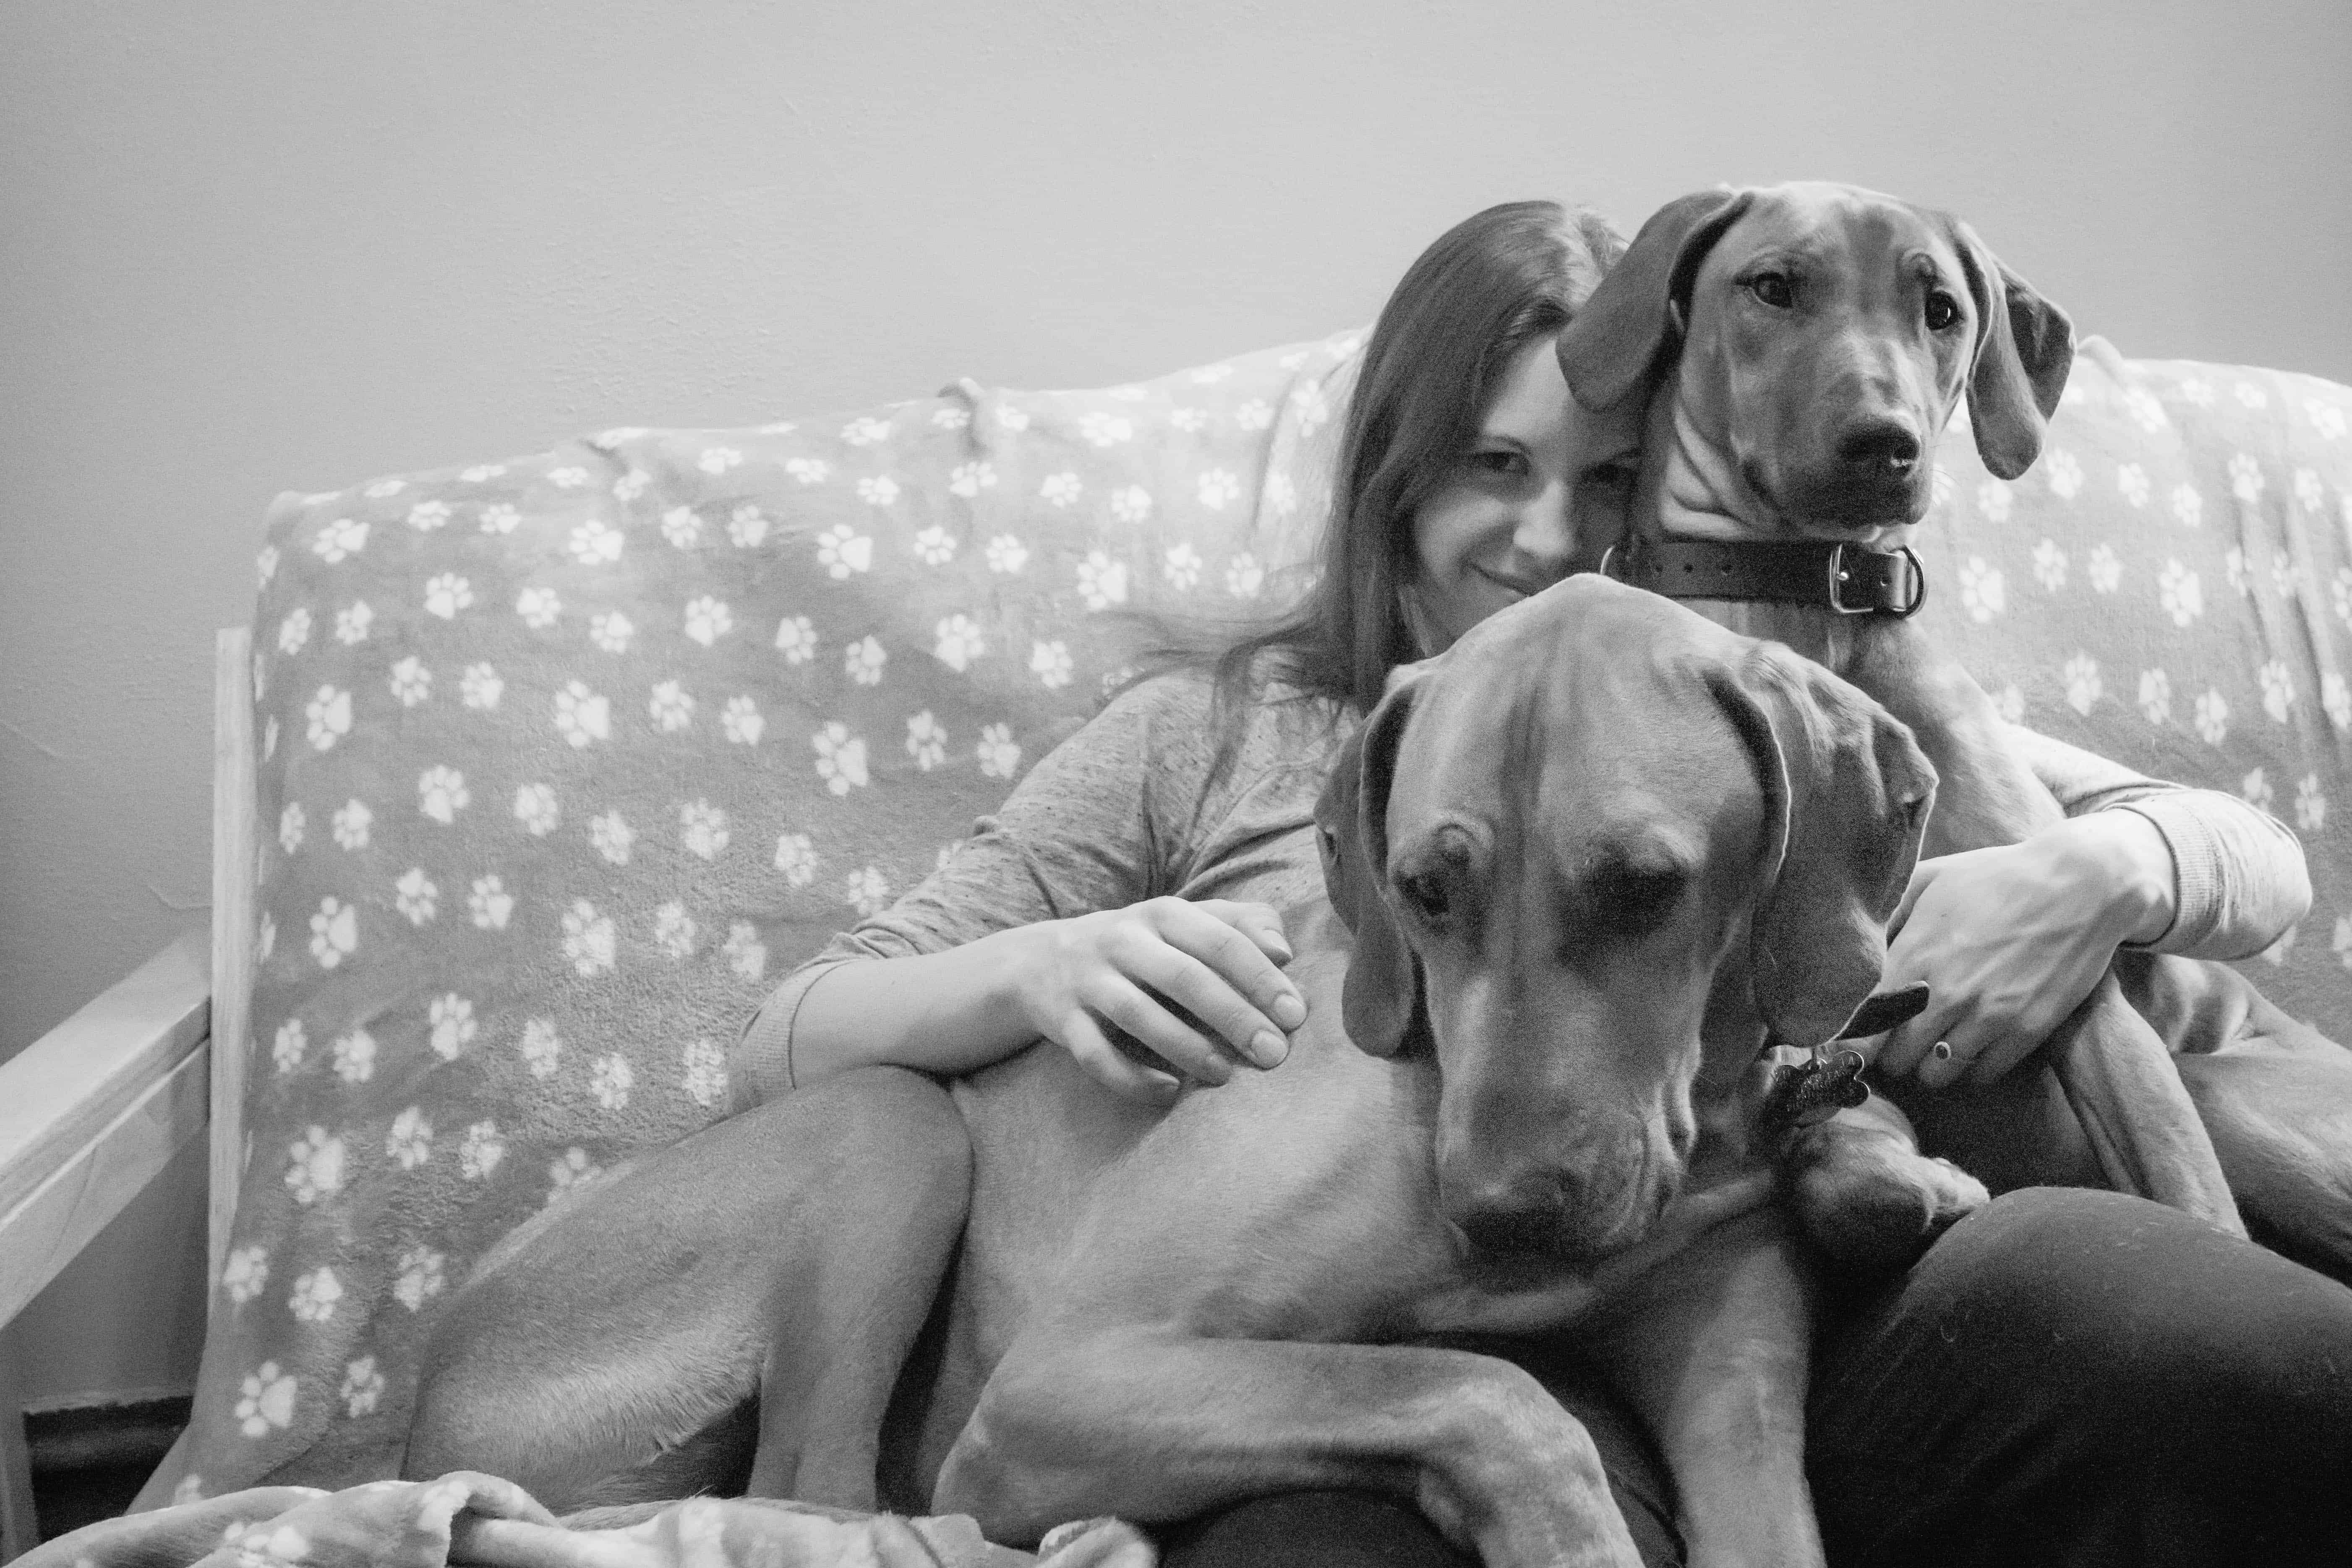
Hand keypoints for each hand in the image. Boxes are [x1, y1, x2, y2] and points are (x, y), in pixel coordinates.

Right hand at [1007, 897, 1307, 1102]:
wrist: (1043, 960)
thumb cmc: (1142, 946)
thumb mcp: (1186, 922)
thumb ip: (1241, 924)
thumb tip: (1284, 951)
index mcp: (1163, 913)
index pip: (1220, 941)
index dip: (1261, 978)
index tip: (1295, 1015)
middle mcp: (1122, 939)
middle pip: (1184, 977)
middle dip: (1234, 1017)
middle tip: (1273, 1054)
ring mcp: (1088, 979)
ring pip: (1138, 1015)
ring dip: (1186, 1047)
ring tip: (1224, 1076)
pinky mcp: (1063, 1019)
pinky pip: (1095, 1055)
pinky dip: (1132, 1079)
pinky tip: (1170, 1092)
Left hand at [1872, 813, 2172, 1088]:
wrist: (2081, 885)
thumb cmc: (1998, 877)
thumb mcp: (1931, 878)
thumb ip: (1888, 914)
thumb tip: (1856, 946)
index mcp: (1915, 955)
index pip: (1864, 1023)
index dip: (1854, 1039)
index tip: (1852, 1042)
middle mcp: (1947, 992)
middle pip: (1896, 1057)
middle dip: (1891, 1053)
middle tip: (1897, 1042)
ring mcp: (1989, 1015)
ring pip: (1937, 1073)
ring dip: (1930, 1065)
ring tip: (1933, 1046)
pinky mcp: (2028, 1029)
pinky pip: (1984, 1074)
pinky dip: (1973, 1067)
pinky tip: (1973, 1044)